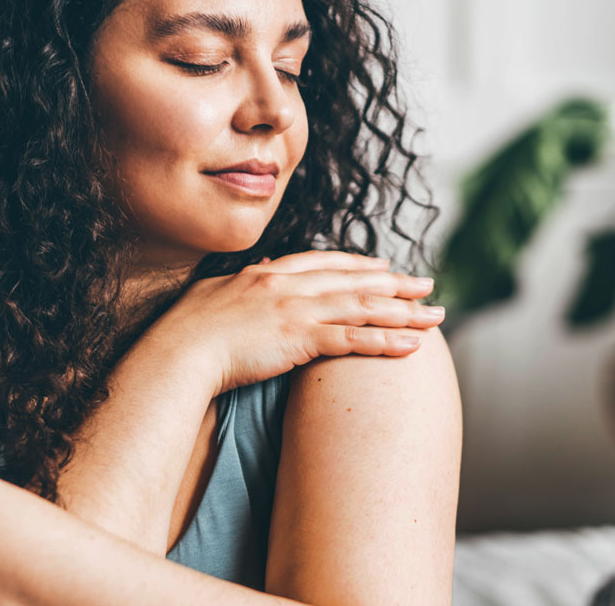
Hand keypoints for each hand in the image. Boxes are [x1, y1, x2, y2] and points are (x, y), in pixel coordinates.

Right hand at [146, 250, 443, 395]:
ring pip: (363, 307)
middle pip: (354, 281)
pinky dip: (387, 341)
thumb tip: (255, 269)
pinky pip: (354, 339)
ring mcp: (297, 309)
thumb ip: (239, 283)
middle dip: (396, 284)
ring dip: (404, 312)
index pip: (324, 263)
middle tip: (428, 285)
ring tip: (435, 317)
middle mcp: (289, 284)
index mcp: (268, 272)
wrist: (179, 351)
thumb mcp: (213, 294)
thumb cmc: (186, 330)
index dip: (358, 265)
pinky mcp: (301, 338)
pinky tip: (413, 346)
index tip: (384, 267)